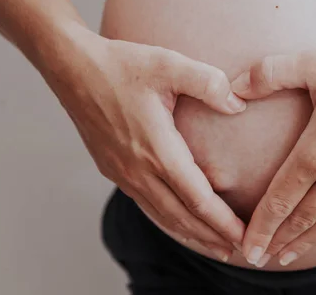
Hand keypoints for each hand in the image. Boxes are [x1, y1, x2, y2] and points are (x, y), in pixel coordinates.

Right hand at [45, 29, 246, 261]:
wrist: (72, 67)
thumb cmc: (121, 65)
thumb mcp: (169, 64)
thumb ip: (209, 83)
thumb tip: (238, 106)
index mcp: (157, 149)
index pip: (197, 198)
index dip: (222, 221)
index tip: (244, 235)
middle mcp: (138, 169)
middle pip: (181, 217)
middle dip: (211, 237)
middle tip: (237, 251)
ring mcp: (122, 173)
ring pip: (161, 216)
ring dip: (189, 234)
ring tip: (213, 246)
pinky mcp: (113, 169)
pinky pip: (145, 204)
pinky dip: (167, 220)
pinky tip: (177, 221)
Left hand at [231, 44, 315, 266]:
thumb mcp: (314, 64)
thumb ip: (269, 73)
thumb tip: (232, 87)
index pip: (280, 201)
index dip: (261, 228)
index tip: (247, 249)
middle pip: (302, 220)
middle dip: (278, 242)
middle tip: (259, 259)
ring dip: (306, 243)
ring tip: (287, 257)